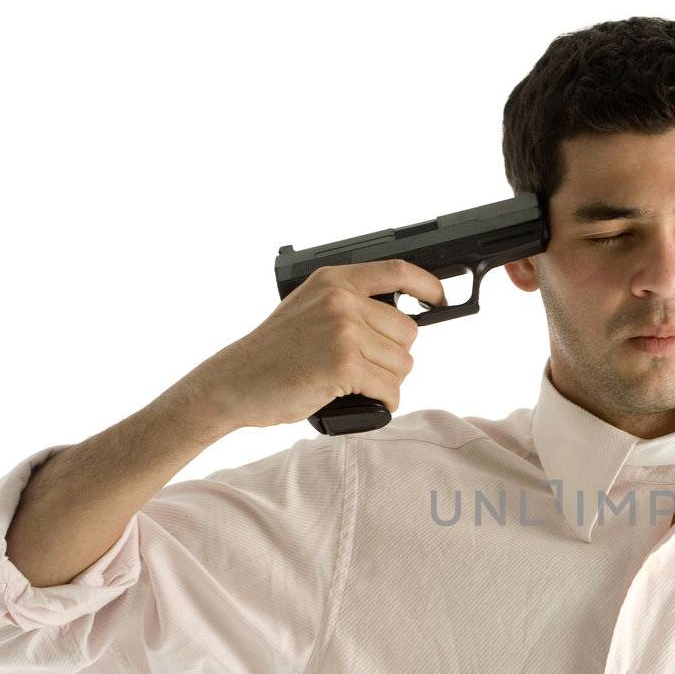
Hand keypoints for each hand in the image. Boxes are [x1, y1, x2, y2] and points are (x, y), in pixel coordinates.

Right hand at [180, 260, 446, 430]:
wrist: (234, 382)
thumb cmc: (272, 353)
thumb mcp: (308, 309)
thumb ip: (349, 304)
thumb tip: (398, 318)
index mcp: (334, 281)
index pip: (397, 271)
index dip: (428, 285)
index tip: (440, 298)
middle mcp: (341, 300)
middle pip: (408, 332)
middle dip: (393, 356)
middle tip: (363, 368)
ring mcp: (343, 331)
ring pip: (403, 364)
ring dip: (386, 381)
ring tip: (352, 383)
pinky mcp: (344, 365)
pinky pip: (391, 389)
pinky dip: (383, 402)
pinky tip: (360, 399)